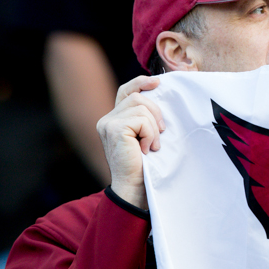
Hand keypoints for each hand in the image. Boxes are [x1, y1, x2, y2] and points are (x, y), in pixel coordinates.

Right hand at [96, 76, 162, 208]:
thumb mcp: (145, 137)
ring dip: (154, 127)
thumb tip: (159, 97)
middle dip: (156, 113)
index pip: (126, 91)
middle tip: (161, 133)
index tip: (158, 82)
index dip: (141, 82)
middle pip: (138, 97)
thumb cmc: (144, 165)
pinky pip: (142, 120)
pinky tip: (147, 149)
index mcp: (114, 119)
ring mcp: (108, 123)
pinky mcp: (114, 129)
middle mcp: (107, 119)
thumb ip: (144, 119)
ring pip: (141, 107)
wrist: (133, 187)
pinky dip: (150, 134)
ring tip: (152, 145)